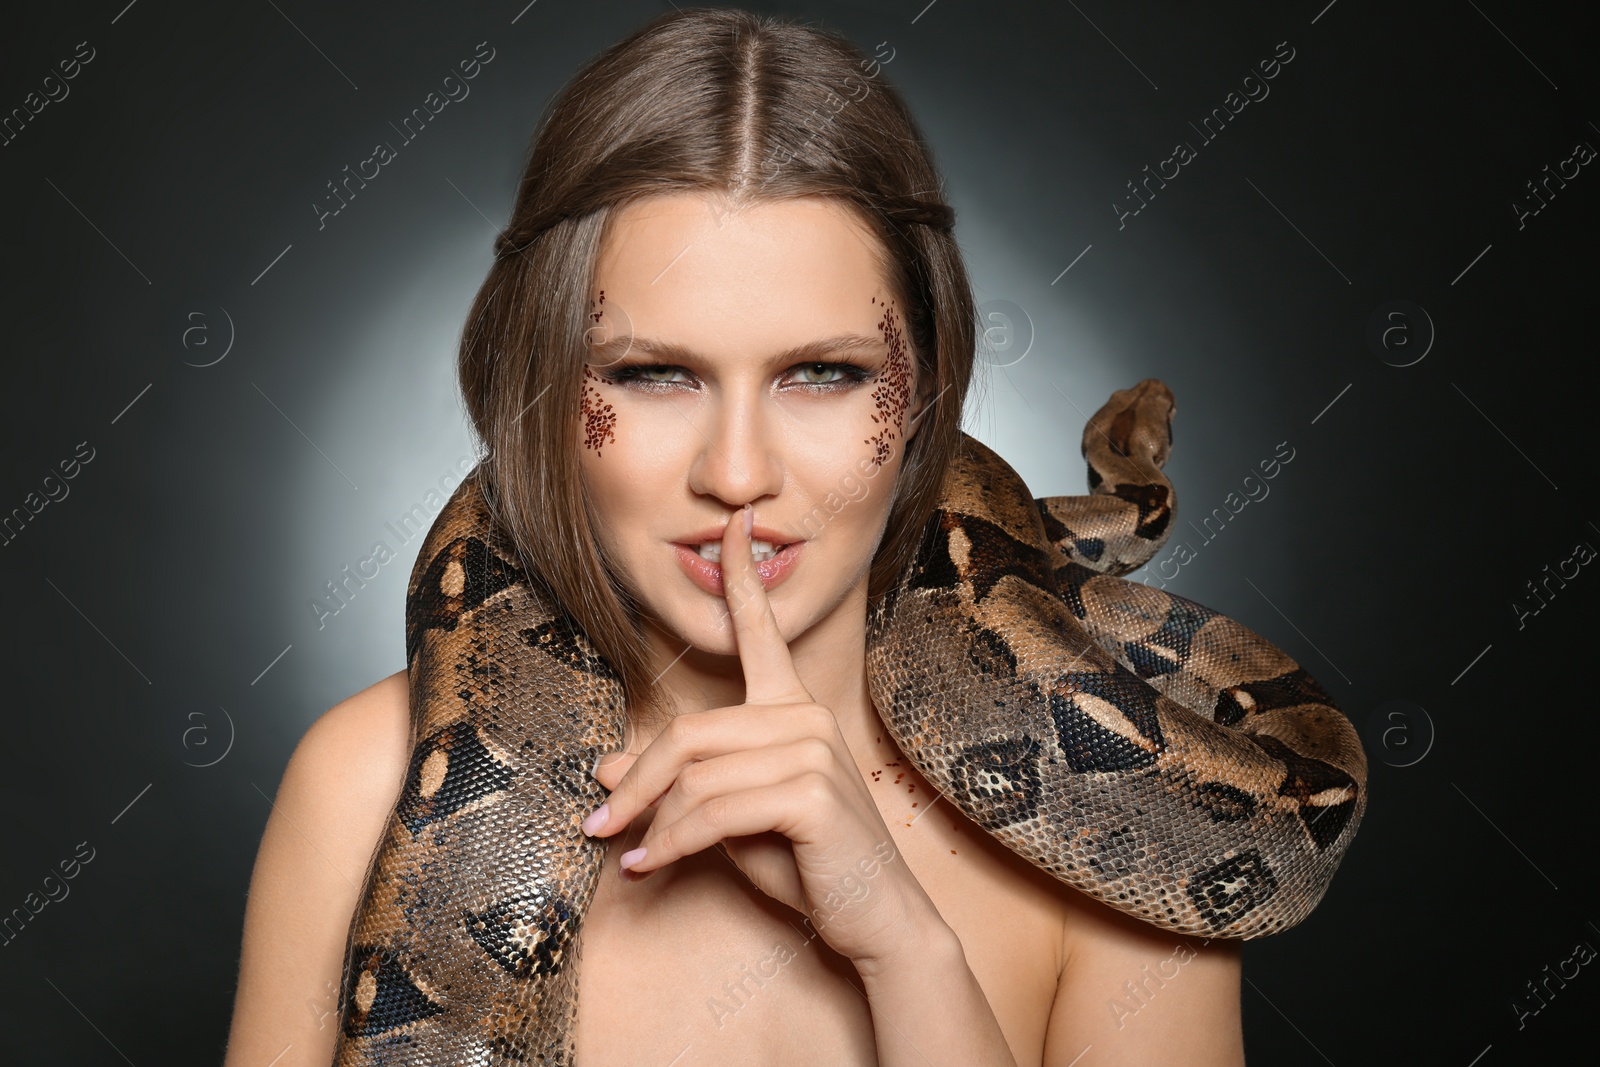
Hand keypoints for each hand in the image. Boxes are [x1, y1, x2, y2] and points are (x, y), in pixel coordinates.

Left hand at [584, 502, 937, 966]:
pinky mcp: (812, 792)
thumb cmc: (805, 864)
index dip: (742, 575)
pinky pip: (714, 812)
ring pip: (696, 776)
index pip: (762, 630)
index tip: (734, 523)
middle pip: (689, 733)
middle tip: (599, 822)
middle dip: (637, 782)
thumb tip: (608, 769)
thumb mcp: (729, 819)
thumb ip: (681, 786)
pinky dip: (673, 843)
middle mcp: (805, 716)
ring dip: (651, 821)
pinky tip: (651, 866)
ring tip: (630, 855)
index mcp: (792, 709)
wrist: (873, 918)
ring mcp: (813, 750)